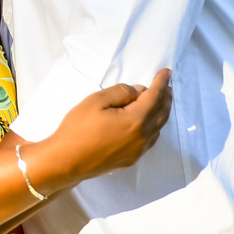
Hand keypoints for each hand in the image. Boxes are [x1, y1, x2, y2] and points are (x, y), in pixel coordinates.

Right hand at [32, 68, 172, 192]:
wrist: (66, 161)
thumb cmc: (78, 129)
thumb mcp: (95, 101)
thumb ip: (120, 92)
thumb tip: (138, 91)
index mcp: (135, 120)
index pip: (154, 97)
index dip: (161, 83)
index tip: (167, 72)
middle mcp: (142, 137)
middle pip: (161, 113)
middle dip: (166, 98)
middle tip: (167, 86)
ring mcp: (138, 150)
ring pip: (158, 128)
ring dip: (162, 112)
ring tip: (161, 101)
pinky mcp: (131, 159)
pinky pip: (151, 140)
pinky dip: (155, 127)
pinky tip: (149, 123)